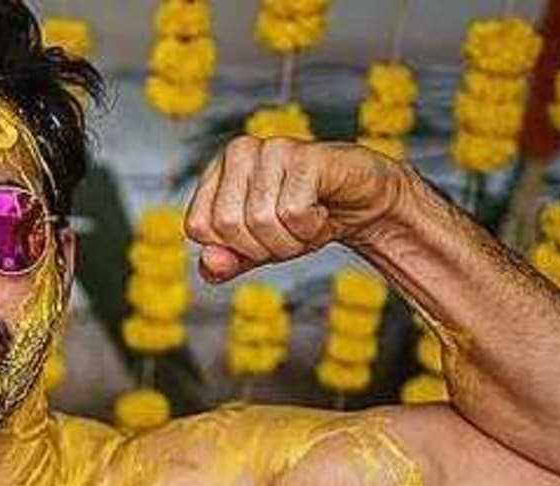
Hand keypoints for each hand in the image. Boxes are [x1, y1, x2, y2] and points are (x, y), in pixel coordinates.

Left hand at [184, 138, 406, 282]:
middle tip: (289, 229)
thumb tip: (210, 262)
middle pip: (228, 226)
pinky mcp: (306, 156)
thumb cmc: (304, 219)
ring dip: (291, 238)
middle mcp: (239, 152)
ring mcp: (272, 148)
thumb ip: (225, 261)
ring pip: (260, 222)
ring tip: (307, 218)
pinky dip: (311, 227)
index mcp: (218, 170)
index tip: (258, 237)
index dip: (231, 247)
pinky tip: (322, 209)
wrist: (361, 204)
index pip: (198, 227)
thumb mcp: (255, 249)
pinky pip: (293, 213)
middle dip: (263, 246)